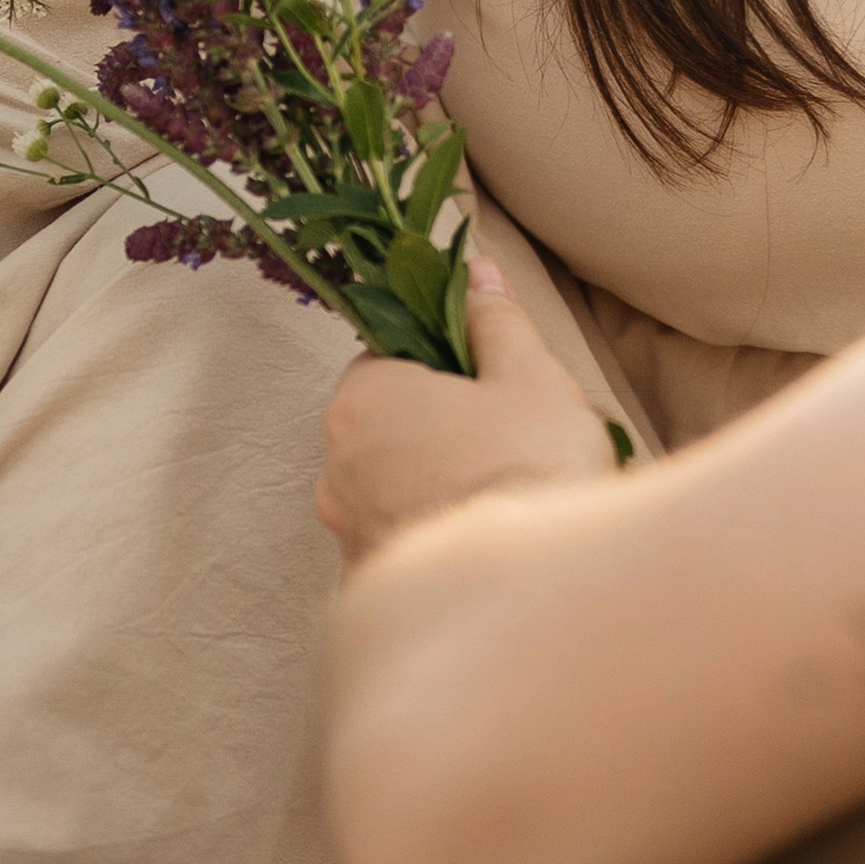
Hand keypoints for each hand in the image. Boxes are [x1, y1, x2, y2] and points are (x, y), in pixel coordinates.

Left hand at [316, 258, 618, 569]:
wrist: (528, 590)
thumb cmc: (528, 466)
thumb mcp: (529, 375)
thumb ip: (495, 320)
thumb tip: (476, 273)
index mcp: (363, 401)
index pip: (386, 356)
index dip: (439, 359)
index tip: (484, 377)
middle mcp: (335, 469)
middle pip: (384, 424)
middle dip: (433, 423)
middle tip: (502, 433)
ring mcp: (346, 535)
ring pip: (387, 486)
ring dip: (428, 482)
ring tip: (498, 491)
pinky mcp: (367, 587)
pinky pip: (395, 542)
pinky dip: (428, 535)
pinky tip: (479, 539)